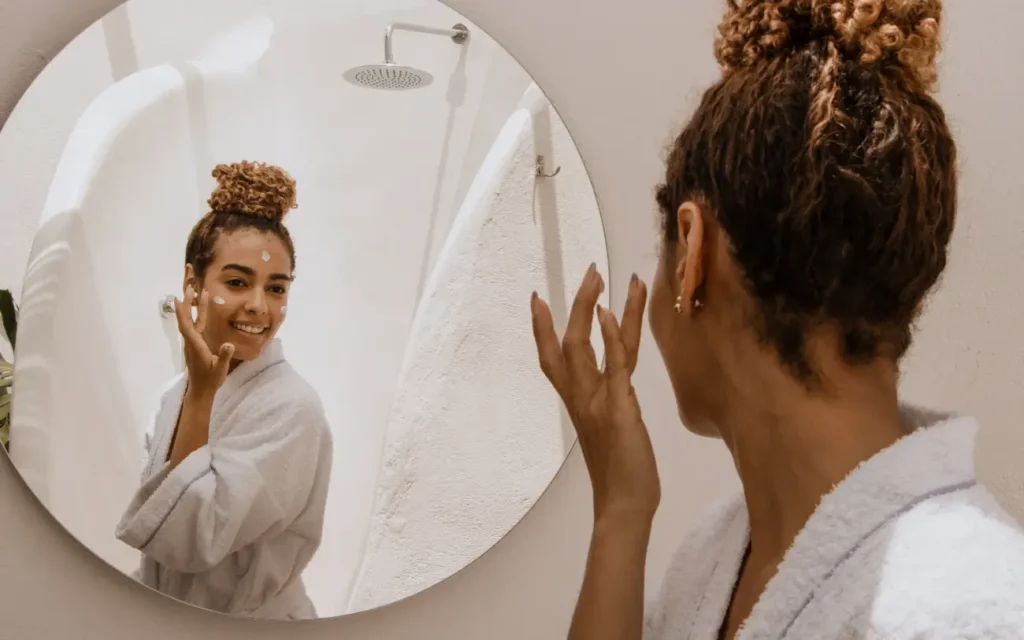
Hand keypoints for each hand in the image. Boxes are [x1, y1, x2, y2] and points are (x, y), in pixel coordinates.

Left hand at [175, 286, 234, 396]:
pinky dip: (195, 314)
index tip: (181, 298)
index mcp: (196, 346)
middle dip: (188, 303)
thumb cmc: (210, 379)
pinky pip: (194, 325)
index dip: (183, 312)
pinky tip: (199, 309)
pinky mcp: (196, 343)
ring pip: (191, 321)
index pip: (187, 326)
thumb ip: (224, 356)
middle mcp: (192, 341)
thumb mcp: (220, 369)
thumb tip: (229, 344)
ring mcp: (193, 342)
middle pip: (187, 319)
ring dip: (192, 307)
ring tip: (196, 293)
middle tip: (190, 288)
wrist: (201, 389)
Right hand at [531, 265, 659, 522]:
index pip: (553, 358)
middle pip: (566, 343)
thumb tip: (620, 390)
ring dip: (590, 307)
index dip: (543, 328)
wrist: (626, 505)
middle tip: (588, 271)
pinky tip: (609, 312)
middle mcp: (581, 398)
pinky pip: (613, 365)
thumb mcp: (614, 429)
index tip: (537, 299)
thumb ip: (613, 404)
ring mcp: (596, 401)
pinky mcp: (618, 408)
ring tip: (598, 277)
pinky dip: (610, 337)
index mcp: (579, 402)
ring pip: (583, 346)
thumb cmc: (623, 473)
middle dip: (575, 304)